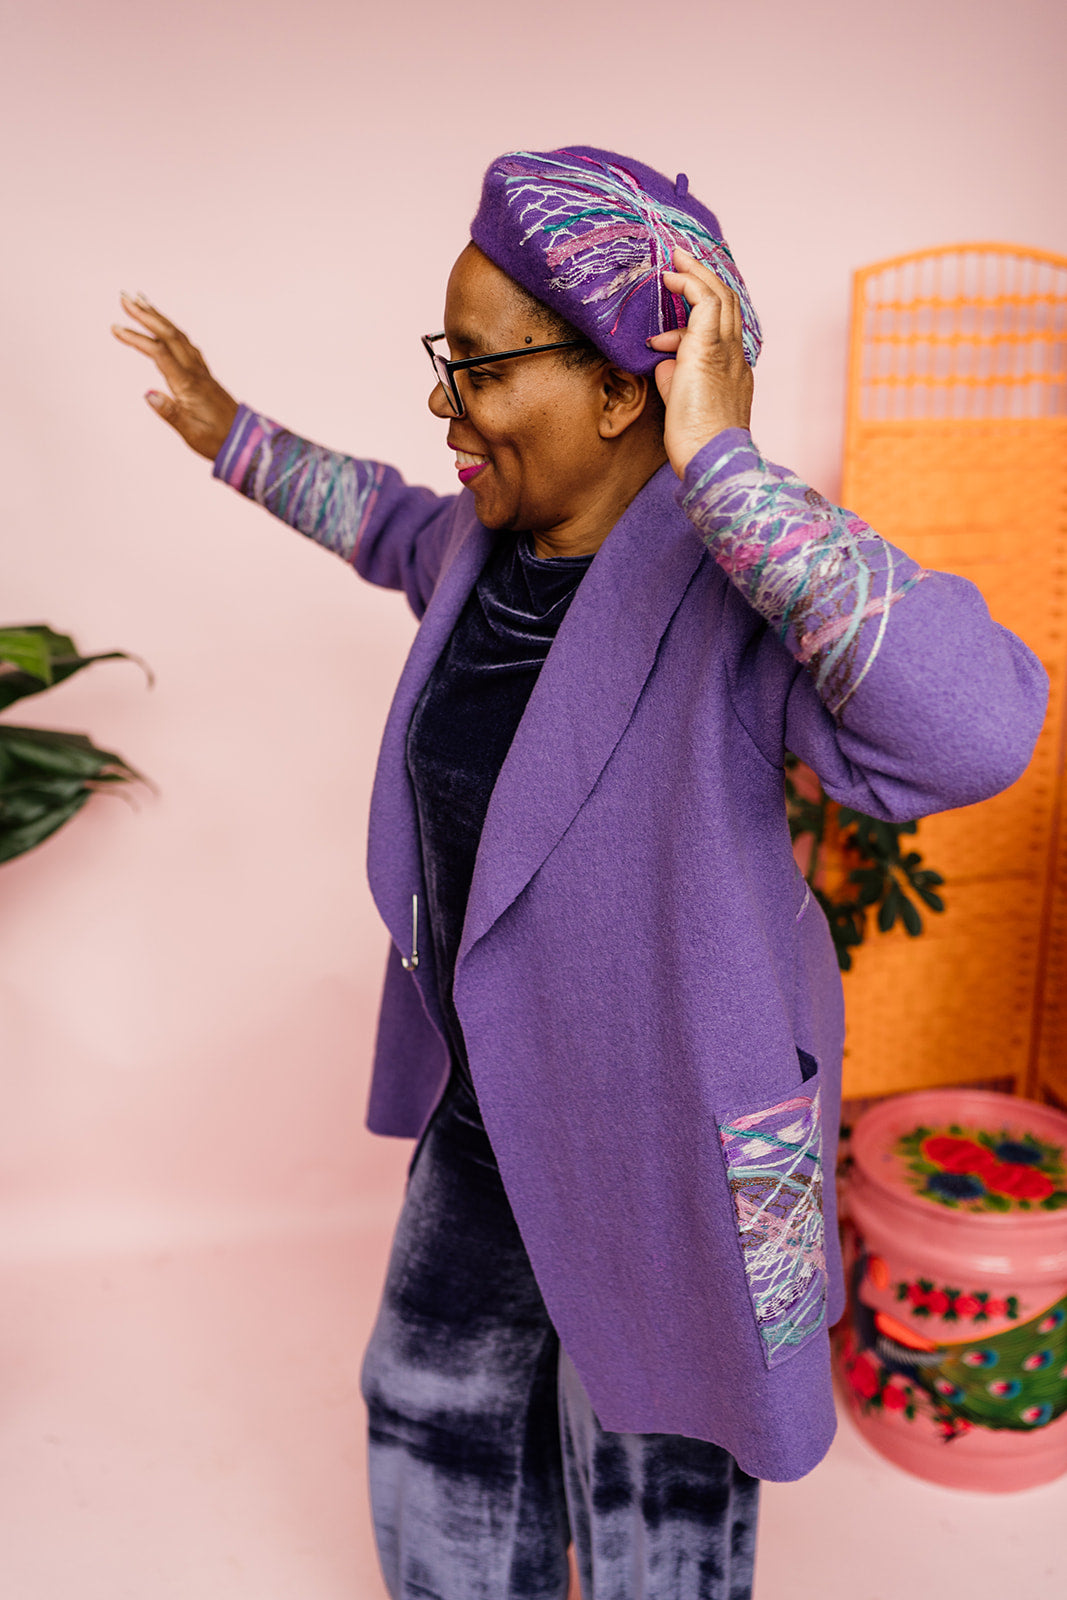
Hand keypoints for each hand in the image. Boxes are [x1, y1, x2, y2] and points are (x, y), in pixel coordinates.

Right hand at [110, 293, 239, 460]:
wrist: (246, 442)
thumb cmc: (217, 441)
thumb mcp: (191, 433)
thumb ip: (170, 413)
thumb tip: (148, 394)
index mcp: (188, 385)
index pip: (159, 354)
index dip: (137, 339)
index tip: (115, 328)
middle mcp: (195, 373)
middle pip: (169, 335)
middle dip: (146, 315)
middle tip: (125, 297)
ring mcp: (202, 372)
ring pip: (179, 337)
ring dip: (159, 318)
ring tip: (141, 303)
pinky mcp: (205, 376)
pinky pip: (187, 345)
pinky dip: (172, 331)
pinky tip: (166, 328)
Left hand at [647, 248, 753, 478]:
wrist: (710, 456)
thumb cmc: (696, 440)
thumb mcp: (682, 400)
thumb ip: (674, 376)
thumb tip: (661, 358)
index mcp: (734, 368)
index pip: (725, 325)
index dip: (705, 305)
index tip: (681, 296)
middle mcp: (735, 354)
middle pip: (728, 302)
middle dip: (704, 277)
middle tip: (682, 259)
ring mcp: (726, 350)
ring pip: (720, 296)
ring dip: (696, 273)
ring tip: (675, 259)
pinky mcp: (708, 349)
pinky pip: (705, 303)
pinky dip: (688, 285)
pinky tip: (670, 279)